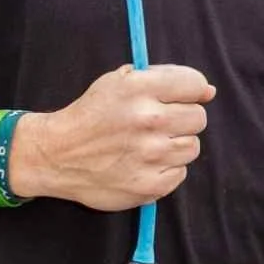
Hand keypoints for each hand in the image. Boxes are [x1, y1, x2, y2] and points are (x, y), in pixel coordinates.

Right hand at [13, 64, 213, 210]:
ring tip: (148, 145)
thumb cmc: (91, 115)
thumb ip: (162, 78)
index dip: (191, 91)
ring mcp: (151, 155)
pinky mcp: (150, 185)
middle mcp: (149, 120)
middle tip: (157, 125)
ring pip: (192, 147)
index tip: (180, 98)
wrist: (56, 155)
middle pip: (198, 118)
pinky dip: (166, 169)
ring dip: (175, 145)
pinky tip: (143, 164)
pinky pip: (180, 173)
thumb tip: (208, 91)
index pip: (194, 84)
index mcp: (140, 89)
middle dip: (181, 119)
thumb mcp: (117, 82)